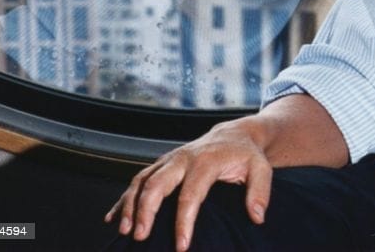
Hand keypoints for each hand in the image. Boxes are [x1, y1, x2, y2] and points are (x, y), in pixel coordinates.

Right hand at [105, 115, 271, 251]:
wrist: (234, 134)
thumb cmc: (246, 155)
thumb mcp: (261, 168)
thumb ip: (260, 192)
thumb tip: (257, 216)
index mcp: (206, 161)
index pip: (190, 194)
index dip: (184, 221)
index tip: (181, 246)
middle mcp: (183, 158)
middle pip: (156, 184)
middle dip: (145, 211)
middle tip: (140, 237)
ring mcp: (169, 160)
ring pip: (141, 180)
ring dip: (128, 205)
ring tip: (123, 231)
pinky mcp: (161, 164)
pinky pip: (138, 180)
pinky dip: (123, 198)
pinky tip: (112, 218)